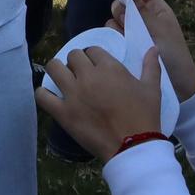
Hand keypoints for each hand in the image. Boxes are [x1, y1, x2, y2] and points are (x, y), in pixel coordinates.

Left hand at [37, 45, 171, 160]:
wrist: (133, 146)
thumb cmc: (144, 116)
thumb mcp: (152, 89)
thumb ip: (151, 66)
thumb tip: (152, 48)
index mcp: (109, 67)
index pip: (92, 50)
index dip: (93, 57)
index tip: (95, 66)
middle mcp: (88, 76)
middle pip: (73, 56)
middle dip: (76, 62)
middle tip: (80, 74)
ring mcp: (73, 94)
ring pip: (54, 68)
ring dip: (57, 70)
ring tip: (62, 79)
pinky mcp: (63, 112)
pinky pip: (42, 96)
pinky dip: (43, 94)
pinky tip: (49, 96)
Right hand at [109, 0, 194, 98]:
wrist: (177, 84)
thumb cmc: (174, 53)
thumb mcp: (160, 28)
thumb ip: (141, 10)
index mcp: (157, 9)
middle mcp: (143, 18)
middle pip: (123, 3)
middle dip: (121, 8)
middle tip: (126, 19)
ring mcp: (132, 32)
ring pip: (115, 18)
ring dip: (117, 24)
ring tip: (126, 37)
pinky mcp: (125, 45)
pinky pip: (112, 33)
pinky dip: (113, 35)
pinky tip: (120, 43)